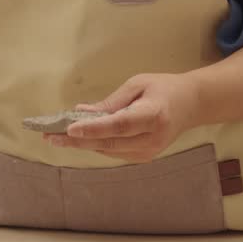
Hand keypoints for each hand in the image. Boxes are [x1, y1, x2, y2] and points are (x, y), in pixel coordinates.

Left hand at [46, 72, 200, 161]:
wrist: (191, 105)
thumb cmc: (163, 88)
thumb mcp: (138, 84)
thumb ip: (111, 101)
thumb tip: (81, 112)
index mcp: (154, 114)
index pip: (119, 125)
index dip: (94, 128)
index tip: (70, 127)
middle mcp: (152, 138)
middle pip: (110, 143)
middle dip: (78, 140)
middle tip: (51, 136)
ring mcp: (149, 152)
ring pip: (108, 150)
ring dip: (82, 143)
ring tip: (57, 135)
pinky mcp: (145, 157)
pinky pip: (114, 152)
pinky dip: (96, 144)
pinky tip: (79, 137)